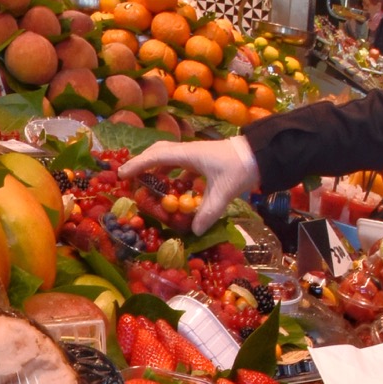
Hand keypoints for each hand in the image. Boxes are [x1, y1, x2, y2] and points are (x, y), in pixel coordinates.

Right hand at [131, 135, 259, 235]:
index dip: (137, 165)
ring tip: (149, 184)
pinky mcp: (204, 159)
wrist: (261, 154)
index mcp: (188, 155)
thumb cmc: (240, 167)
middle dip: (142, 163)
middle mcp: (189, 151)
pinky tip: (176, 188)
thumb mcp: (224, 192)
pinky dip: (173, 174)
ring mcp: (196, 154)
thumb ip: (208, 211)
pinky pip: (181, 164)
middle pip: (158, 152)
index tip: (122, 175)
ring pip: (169, 156)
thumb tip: (194, 232)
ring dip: (157, 168)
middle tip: (129, 177)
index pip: (156, 157)